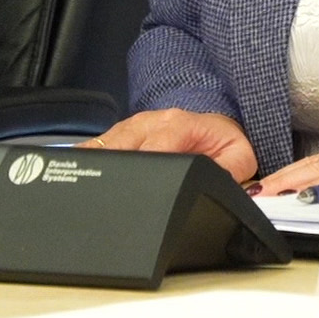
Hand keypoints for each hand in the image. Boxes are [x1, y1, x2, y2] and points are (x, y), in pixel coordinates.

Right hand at [89, 109, 257, 183]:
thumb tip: (218, 186)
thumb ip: (230, 171)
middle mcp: (151, 121)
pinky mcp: (122, 132)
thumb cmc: (223, 141)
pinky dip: (90, 159)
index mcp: (179, 124)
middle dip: (114, 171)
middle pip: (122, 145)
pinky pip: (100, 144)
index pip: (154, 145)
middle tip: (107, 196)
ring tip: (88, 188)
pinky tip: (79, 173)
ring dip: (98, 165)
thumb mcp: (239, 156)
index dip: (144, 168)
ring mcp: (133, 125)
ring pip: (106, 144)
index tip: (134, 189)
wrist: (216, 125)